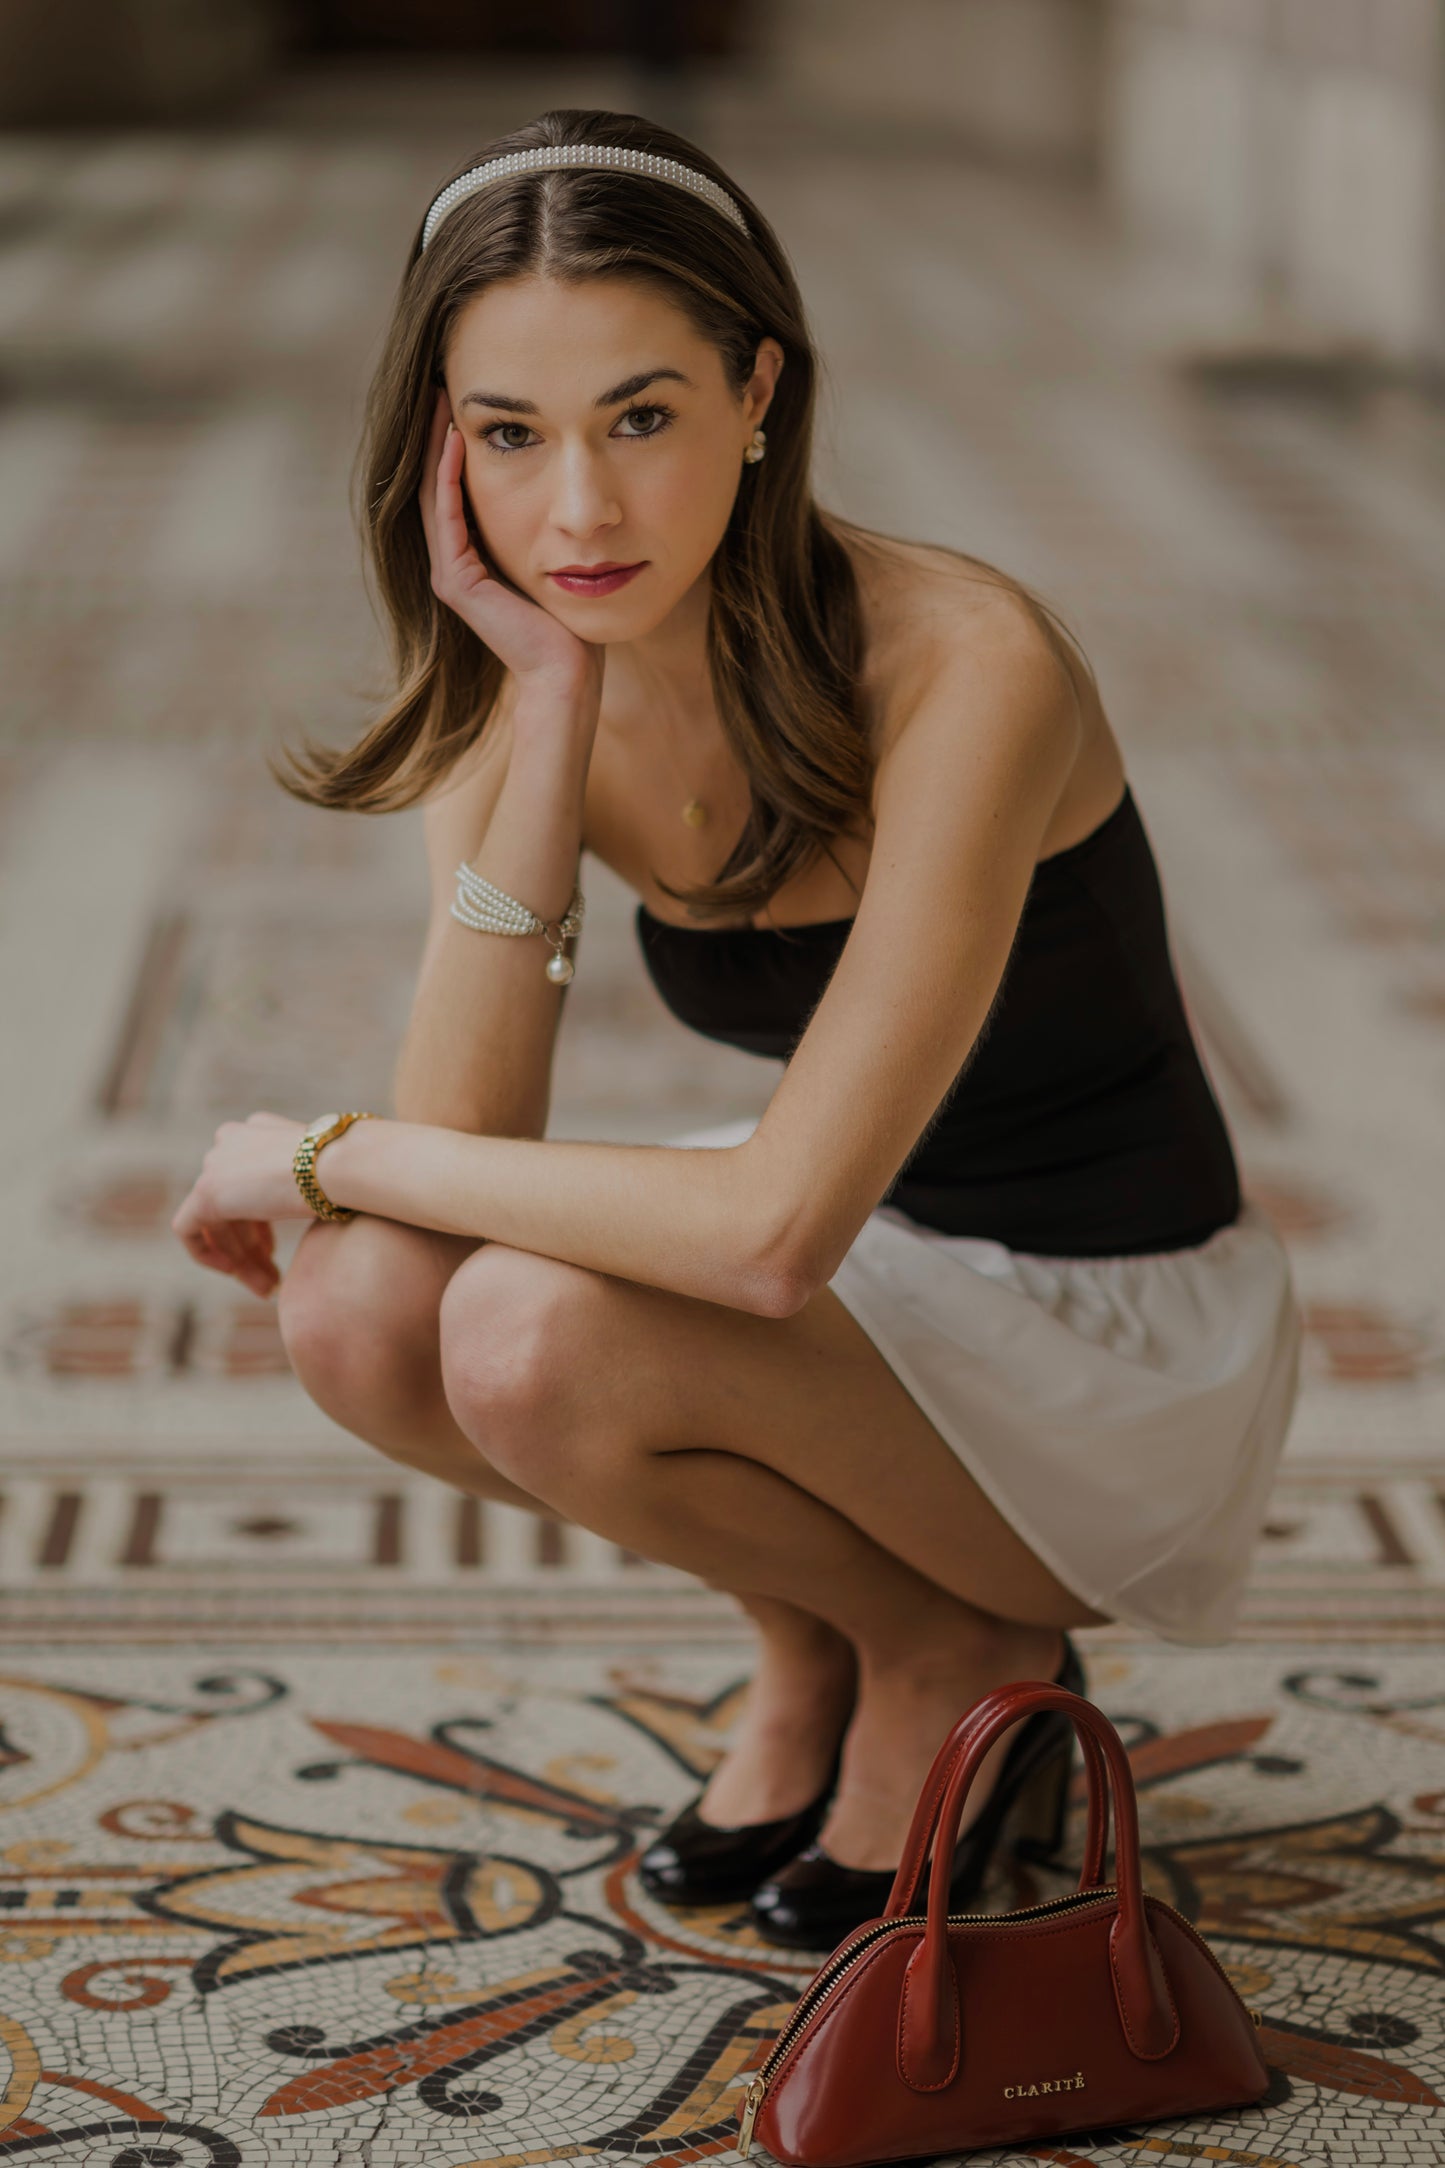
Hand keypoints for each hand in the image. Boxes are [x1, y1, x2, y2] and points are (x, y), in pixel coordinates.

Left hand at [170, 1112, 319, 1301]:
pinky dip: (206, 1253)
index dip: (258, 1223)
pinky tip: (233, 1273)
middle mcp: (232, 1141)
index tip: (274, 1250)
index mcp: (259, 1130)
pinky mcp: (206, 1191)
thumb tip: (306, 1207)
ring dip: (241, 1260)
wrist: (338, 1166)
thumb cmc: (348, 1173)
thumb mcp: (324, 1176)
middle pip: (231, 1207)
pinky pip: (188, 1229)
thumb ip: (302, 1186)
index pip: (247, 1183)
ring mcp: (216, 1163)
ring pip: (217, 1223)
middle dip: (251, 1248)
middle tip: (273, 1280)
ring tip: (267, 1288)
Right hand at [421, 388, 601, 691]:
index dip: (454, 445)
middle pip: (436, 486)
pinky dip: (450, 478)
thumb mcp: (556, 561)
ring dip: (438, 446)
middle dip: (439, 435)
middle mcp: (453, 565)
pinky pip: (448, 517)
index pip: (455, 490)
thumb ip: (545, 530)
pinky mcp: (457, 582)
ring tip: (441, 401)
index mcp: (472, 560)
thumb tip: (564, 495)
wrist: (568, 671)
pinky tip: (457, 442)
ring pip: (434, 496)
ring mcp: (450, 574)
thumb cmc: (572, 624)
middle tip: (441, 385)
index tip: (463, 401)